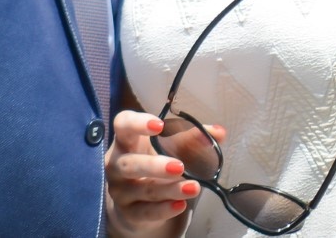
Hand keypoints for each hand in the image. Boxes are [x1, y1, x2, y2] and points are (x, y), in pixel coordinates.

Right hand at [105, 110, 222, 237]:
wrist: (137, 201)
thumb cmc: (153, 164)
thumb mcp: (169, 149)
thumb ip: (192, 138)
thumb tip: (219, 132)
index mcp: (126, 140)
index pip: (122, 124)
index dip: (137, 123)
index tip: (159, 125)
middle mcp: (117, 164)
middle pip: (130, 163)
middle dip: (154, 165)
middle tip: (179, 166)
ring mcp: (120, 190)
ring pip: (143, 190)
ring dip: (169, 189)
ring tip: (194, 187)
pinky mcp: (128, 212)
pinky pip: (145, 212)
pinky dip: (164, 209)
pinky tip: (180, 205)